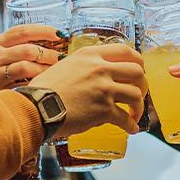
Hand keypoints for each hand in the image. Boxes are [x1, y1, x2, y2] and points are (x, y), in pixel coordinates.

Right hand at [0, 24, 65, 99]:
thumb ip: (12, 49)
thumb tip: (44, 47)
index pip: (22, 30)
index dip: (43, 29)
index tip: (59, 33)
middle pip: (28, 48)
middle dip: (49, 53)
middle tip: (63, 57)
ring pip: (26, 65)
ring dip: (45, 68)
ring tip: (57, 72)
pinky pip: (21, 84)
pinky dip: (34, 83)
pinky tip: (44, 85)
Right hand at [28, 43, 147, 136]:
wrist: (37, 107)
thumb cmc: (44, 89)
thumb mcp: (64, 65)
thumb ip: (83, 67)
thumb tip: (92, 76)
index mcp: (90, 55)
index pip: (125, 50)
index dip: (137, 61)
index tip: (138, 69)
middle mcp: (100, 69)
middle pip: (137, 71)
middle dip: (142, 84)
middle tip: (139, 93)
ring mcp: (104, 89)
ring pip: (136, 94)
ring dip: (139, 106)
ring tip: (134, 114)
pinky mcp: (103, 110)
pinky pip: (126, 118)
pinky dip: (131, 125)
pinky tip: (131, 129)